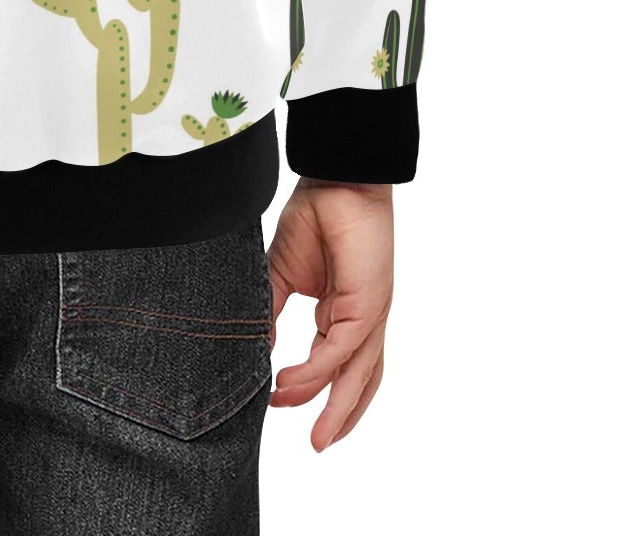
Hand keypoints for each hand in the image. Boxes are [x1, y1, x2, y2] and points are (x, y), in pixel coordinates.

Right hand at [268, 179, 393, 449]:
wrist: (336, 179)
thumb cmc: (315, 215)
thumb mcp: (280, 271)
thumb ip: (270, 309)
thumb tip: (257, 347)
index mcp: (340, 312)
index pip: (336, 364)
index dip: (313, 388)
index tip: (278, 401)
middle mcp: (360, 321)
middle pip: (358, 382)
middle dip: (339, 417)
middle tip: (316, 445)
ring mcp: (368, 315)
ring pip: (358, 376)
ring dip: (338, 410)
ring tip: (317, 439)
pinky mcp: (368, 306)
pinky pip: (343, 350)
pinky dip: (318, 371)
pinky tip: (292, 382)